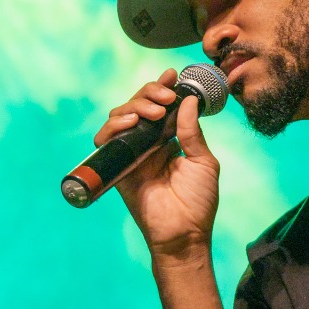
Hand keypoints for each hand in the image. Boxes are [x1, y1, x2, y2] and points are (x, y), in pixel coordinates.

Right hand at [93, 69, 219, 258]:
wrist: (184, 233)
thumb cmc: (198, 202)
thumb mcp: (203, 162)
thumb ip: (192, 132)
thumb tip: (188, 101)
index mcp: (170, 140)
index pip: (162, 106)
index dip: (163, 88)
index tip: (172, 75)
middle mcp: (148, 143)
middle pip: (139, 105)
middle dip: (150, 93)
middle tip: (166, 96)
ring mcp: (132, 154)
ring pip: (121, 117)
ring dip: (134, 106)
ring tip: (152, 111)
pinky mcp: (118, 166)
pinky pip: (105, 141)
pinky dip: (114, 126)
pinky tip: (132, 122)